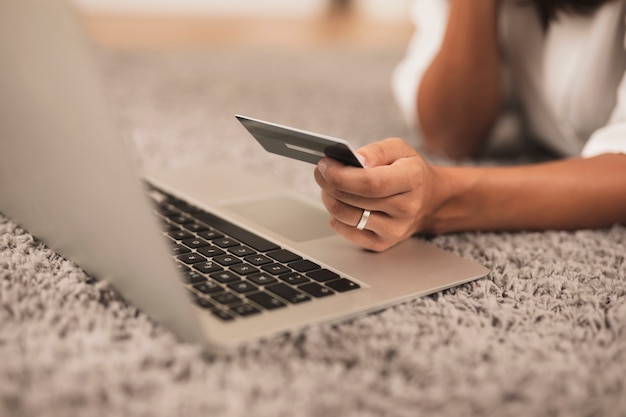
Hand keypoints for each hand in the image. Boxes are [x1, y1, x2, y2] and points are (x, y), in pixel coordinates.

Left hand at [314, 138, 439, 251]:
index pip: (370, 183)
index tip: (324, 165)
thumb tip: (354, 159)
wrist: (429, 201)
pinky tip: (341, 203)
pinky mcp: (381, 244)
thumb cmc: (409, 171)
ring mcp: (394, 230)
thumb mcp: (398, 149)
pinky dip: (336, 216)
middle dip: (329, 184)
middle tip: (321, 172)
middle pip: (353, 200)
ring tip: (330, 186)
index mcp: (412, 180)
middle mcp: (406, 209)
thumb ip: (375, 151)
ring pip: (345, 216)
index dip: (341, 175)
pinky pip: (345, 231)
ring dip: (329, 199)